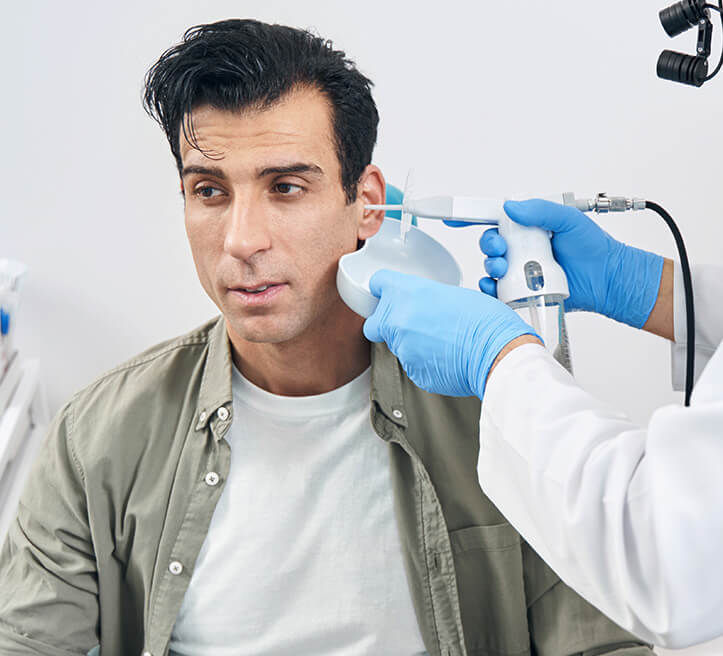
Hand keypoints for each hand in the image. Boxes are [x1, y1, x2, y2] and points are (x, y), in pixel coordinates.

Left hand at [363, 269, 539, 398]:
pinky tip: (447, 358)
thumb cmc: (484, 321)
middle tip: (412, 324)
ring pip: (398, 346)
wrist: (497, 351)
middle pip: (376, 323)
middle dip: (389, 324)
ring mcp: (404, 349)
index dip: (383, 290)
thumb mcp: (452, 294)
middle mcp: (398, 320)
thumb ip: (426, 300)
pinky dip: (426, 363)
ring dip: (412, 344)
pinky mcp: (414, 372)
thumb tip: (424, 307)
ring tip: (443, 343)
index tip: (386, 293)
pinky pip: (413, 366)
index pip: (378, 284)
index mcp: (408, 293)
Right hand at [478, 199, 663, 328]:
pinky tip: (495, 287)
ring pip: (491, 267)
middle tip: (501, 248)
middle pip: (490, 243)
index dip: (472, 216)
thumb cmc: (594, 248)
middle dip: (488, 244)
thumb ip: (541, 210)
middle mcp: (522, 248)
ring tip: (503, 268)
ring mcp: (520, 270)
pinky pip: (497, 291)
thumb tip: (513, 207)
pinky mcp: (522, 292)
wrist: (608, 279)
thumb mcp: (569, 218)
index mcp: (529, 228)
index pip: (497, 219)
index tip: (453, 215)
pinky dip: (490, 289)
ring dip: (490, 266)